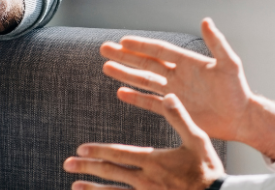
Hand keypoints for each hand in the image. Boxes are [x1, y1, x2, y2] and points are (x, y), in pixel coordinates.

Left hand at [64, 94, 224, 189]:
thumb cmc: (208, 170)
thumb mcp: (198, 139)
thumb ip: (180, 117)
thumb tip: (168, 94)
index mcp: (153, 161)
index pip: (118, 154)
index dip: (98, 151)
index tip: (81, 149)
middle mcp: (145, 180)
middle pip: (110, 172)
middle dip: (87, 167)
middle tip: (67, 164)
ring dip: (92, 189)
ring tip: (75, 186)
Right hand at [101, 18, 274, 158]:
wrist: (240, 117)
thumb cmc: (238, 90)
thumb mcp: (229, 64)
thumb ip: (216, 43)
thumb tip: (206, 20)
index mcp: (188, 62)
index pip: (159, 51)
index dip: (141, 45)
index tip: (123, 40)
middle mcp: (178, 75)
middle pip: (146, 63)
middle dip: (125, 56)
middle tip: (105, 49)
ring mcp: (174, 93)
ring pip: (144, 81)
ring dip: (126, 74)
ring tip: (107, 67)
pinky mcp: (174, 109)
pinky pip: (150, 102)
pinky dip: (136, 98)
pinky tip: (121, 92)